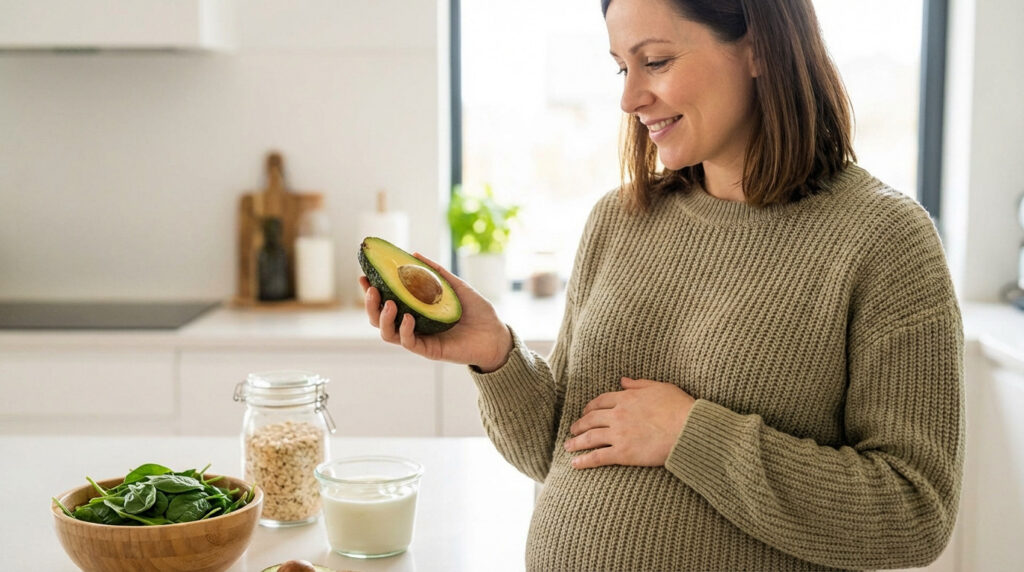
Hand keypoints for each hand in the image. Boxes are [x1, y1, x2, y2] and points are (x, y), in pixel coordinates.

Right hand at [360, 252, 512, 371]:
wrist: (495, 333)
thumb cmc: (477, 311)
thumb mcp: (456, 286)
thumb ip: (436, 272)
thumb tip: (414, 254)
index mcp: (415, 309)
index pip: (386, 300)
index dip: (372, 290)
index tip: (365, 276)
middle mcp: (413, 324)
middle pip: (379, 318)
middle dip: (370, 304)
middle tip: (372, 288)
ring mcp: (419, 338)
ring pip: (388, 333)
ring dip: (383, 318)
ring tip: (389, 304)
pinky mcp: (428, 350)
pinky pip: (408, 342)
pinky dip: (405, 330)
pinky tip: (409, 317)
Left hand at [565, 377, 695, 468]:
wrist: (688, 429)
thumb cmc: (680, 407)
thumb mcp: (660, 387)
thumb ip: (639, 384)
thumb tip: (623, 380)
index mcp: (626, 398)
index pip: (600, 401)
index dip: (589, 408)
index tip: (585, 413)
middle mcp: (618, 415)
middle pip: (591, 419)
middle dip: (579, 425)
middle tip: (573, 430)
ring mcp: (618, 434)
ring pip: (590, 438)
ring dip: (576, 442)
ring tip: (568, 446)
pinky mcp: (623, 453)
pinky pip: (598, 457)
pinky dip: (584, 461)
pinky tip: (575, 464)